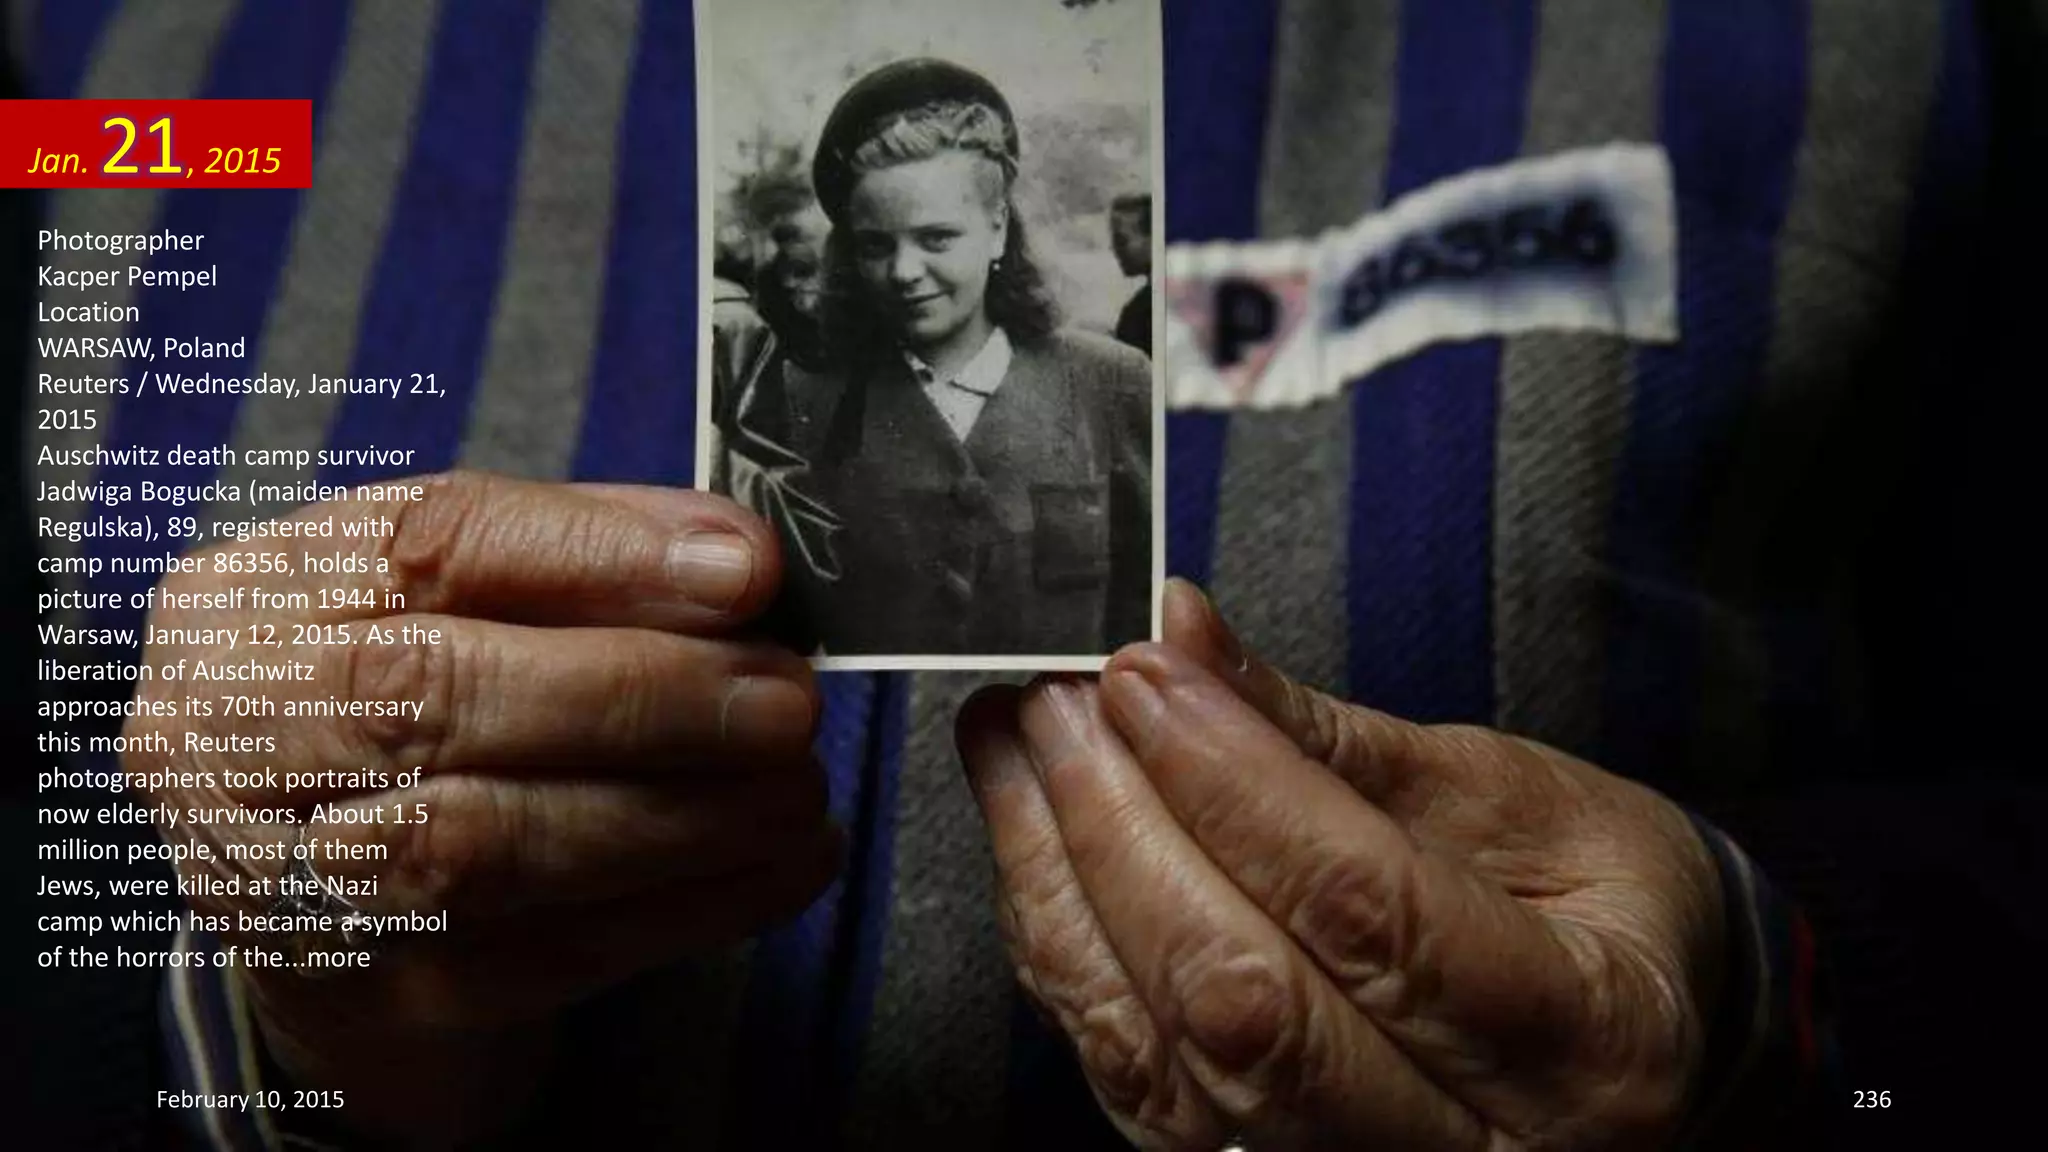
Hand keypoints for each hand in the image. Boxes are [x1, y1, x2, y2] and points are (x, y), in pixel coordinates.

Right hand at [128, 472, 840, 1144]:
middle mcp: (228, 736)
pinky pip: (543, 956)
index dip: (598, 556)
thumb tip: (737, 560)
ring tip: (795, 788)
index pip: (426, 545)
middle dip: (639, 695)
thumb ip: (586, 556)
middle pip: (434, 695)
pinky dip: (686, 908)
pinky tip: (780, 865)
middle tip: (784, 699)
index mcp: (249, 602)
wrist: (317, 881)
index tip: (743, 573)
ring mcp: (280, 882)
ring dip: (672, 815)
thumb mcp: (459, 597)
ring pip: (482, 842)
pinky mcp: (373, 994)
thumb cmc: (413, 696)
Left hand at [956, 579, 1723, 1149]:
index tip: (1142, 675)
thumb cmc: (1593, 907)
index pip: (1370, 912)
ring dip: (1061, 883)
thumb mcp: (1510, 797)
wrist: (1635, 1042)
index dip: (1235, 785)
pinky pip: (1131, 1080)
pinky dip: (1064, 952)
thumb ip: (1329, 736)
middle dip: (1123, 827)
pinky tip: (1031, 845)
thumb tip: (1181, 636)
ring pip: (1164, 1058)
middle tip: (1057, 697)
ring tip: (1012, 746)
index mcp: (1589, 1039)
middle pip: (1247, 1006)